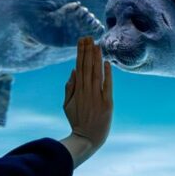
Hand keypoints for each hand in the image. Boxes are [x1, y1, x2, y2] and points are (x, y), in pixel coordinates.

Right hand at [60, 37, 112, 167]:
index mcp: (77, 90)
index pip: (79, 67)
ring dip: (96, 58)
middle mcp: (86, 91)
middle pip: (87, 67)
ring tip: (96, 44)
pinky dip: (107, 74)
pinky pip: (107, 86)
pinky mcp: (107, 103)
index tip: (82, 40)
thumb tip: (73, 71)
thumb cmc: (77, 121)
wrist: (87, 139)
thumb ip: (69, 88)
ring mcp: (96, 97)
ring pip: (96, 73)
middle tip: (88, 36)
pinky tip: (107, 62)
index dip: (80, 53)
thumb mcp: (67, 105)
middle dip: (87, 51)